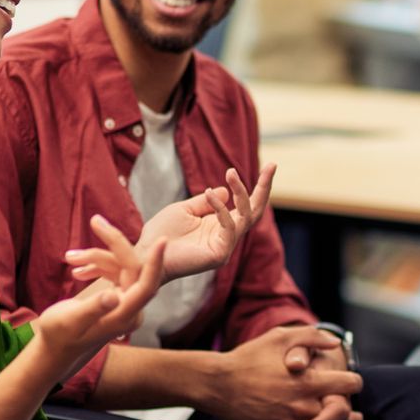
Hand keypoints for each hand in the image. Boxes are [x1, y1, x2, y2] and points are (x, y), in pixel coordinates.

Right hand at [35, 216, 164, 374]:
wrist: (54, 350)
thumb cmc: (58, 336)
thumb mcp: (70, 321)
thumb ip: (93, 308)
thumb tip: (112, 295)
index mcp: (124, 316)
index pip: (147, 285)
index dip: (155, 262)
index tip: (163, 240)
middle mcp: (131, 310)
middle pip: (134, 270)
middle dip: (117, 244)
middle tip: (97, 221)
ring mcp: (126, 305)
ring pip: (121, 270)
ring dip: (98, 257)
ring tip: (69, 255)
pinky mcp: (118, 300)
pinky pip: (114, 275)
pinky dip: (97, 266)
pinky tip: (75, 267)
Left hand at [66, 165, 274, 281]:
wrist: (146, 254)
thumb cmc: (162, 233)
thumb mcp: (184, 209)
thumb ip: (205, 201)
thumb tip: (225, 191)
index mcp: (221, 225)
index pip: (246, 205)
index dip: (258, 186)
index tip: (270, 165)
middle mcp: (227, 236)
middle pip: (255, 211)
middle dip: (265, 187)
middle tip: (273, 164)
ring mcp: (225, 246)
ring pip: (245, 216)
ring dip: (241, 192)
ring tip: (231, 172)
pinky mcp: (219, 254)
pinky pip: (228, 227)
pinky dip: (221, 209)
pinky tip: (209, 194)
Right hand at [206, 326, 361, 419]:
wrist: (217, 386)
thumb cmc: (249, 358)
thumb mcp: (280, 338)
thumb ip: (311, 337)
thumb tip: (336, 344)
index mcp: (308, 381)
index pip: (350, 385)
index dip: (354, 382)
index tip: (351, 382)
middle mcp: (303, 406)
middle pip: (344, 415)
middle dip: (352, 414)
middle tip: (355, 415)